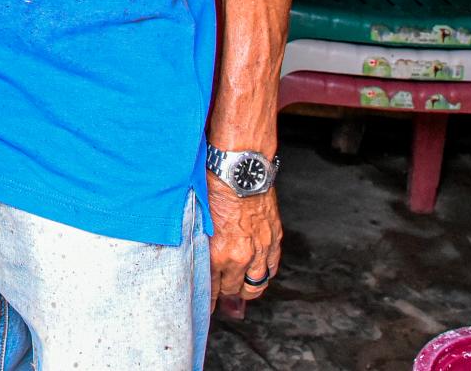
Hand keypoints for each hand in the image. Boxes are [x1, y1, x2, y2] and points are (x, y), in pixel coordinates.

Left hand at [207, 176, 282, 300]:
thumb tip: (196, 256)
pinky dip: (265, 275)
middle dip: (225, 293)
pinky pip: (272, 269)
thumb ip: (200, 242)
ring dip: (246, 289)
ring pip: (256, 285)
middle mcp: (239, 257)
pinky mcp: (274, 240)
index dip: (208, 298)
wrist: (241, 168)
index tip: (206, 302)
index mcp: (216, 253)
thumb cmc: (214, 185)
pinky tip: (257, 275)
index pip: (211, 287)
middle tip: (221, 293)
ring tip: (240, 289)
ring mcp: (260, 250)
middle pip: (232, 288)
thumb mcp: (198, 218)